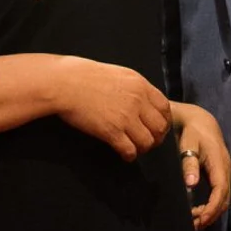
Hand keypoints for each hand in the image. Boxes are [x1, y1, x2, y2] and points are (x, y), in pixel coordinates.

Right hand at [53, 58, 171, 161]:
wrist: (65, 83)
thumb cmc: (86, 76)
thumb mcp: (119, 74)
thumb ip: (135, 88)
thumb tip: (144, 101)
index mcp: (140, 85)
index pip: (165, 107)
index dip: (164, 121)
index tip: (159, 128)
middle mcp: (137, 101)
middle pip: (160, 127)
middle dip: (157, 138)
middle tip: (149, 142)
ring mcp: (125, 117)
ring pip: (147, 141)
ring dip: (143, 148)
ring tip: (135, 148)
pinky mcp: (111, 131)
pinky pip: (129, 149)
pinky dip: (129, 155)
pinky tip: (124, 154)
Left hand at [171, 101, 230, 230]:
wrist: (200, 121)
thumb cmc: (192, 132)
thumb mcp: (188, 144)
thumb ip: (189, 163)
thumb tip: (191, 185)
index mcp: (219, 162)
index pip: (220, 191)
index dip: (211, 208)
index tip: (199, 220)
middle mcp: (226, 170)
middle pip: (224, 199)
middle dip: (210, 215)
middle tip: (193, 226)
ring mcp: (225, 173)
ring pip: (223, 199)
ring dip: (211, 213)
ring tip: (194, 222)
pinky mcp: (221, 175)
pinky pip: (220, 195)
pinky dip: (211, 207)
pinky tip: (198, 212)